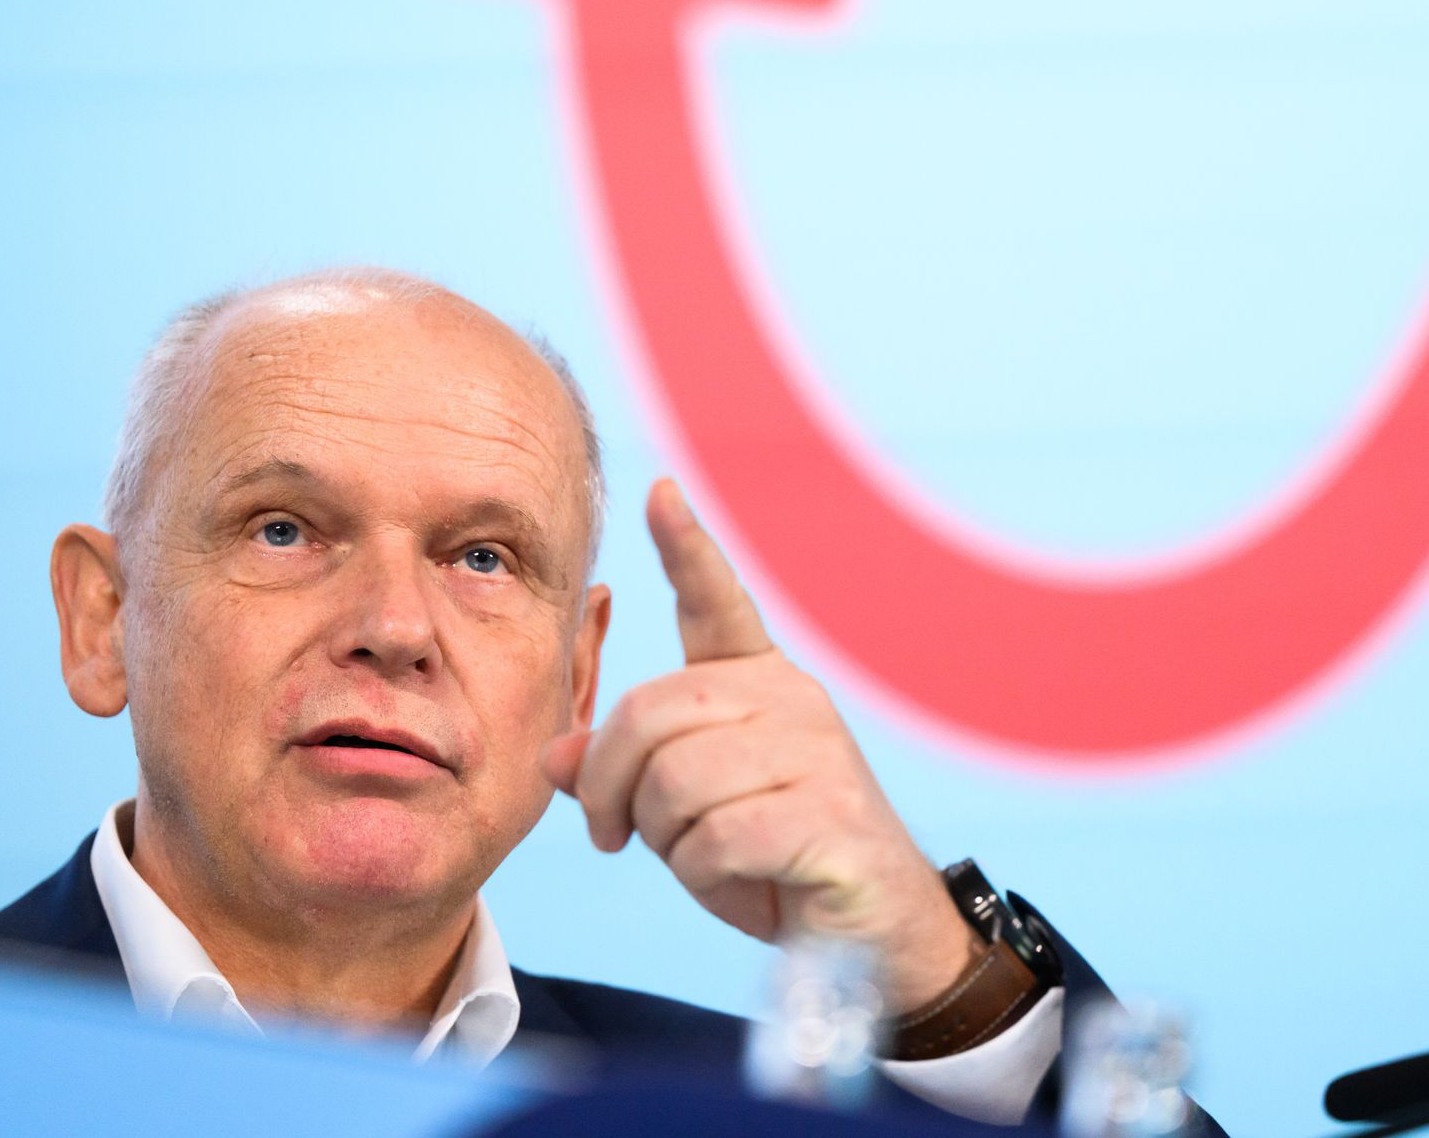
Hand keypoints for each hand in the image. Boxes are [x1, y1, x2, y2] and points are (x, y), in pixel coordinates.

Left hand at [542, 477, 976, 1013]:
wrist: (872, 935)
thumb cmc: (772, 862)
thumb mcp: (682, 814)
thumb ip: (624, 774)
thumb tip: (557, 756)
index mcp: (760, 683)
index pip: (718, 602)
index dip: (688, 547)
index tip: (662, 492)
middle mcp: (794, 698)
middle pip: (650, 712)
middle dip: (611, 785)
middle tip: (613, 837)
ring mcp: (820, 753)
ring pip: (676, 781)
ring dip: (667, 842)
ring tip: (706, 862)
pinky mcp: (832, 815)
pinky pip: (716, 838)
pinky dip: (708, 878)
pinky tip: (747, 885)